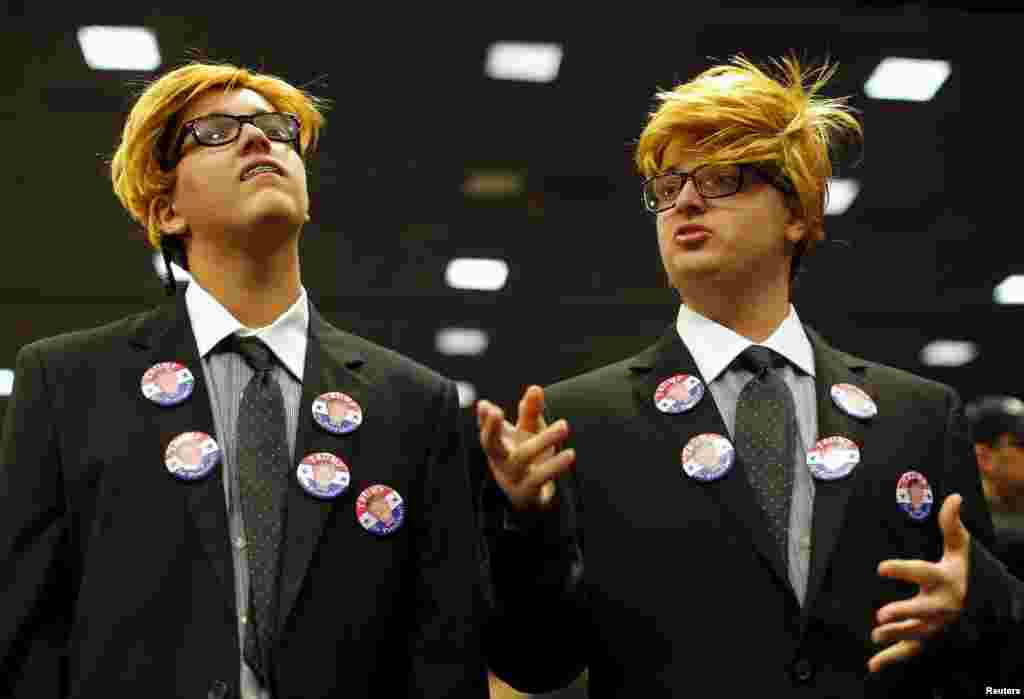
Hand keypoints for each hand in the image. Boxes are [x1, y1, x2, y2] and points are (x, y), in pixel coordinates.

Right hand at [477, 385, 575, 511]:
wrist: (531, 504)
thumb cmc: (528, 460)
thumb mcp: (528, 434)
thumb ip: (531, 411)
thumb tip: (535, 388)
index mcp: (497, 446)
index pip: (487, 429)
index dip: (484, 419)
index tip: (485, 406)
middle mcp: (501, 462)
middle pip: (491, 445)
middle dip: (491, 428)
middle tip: (496, 411)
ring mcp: (513, 479)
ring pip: (523, 457)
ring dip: (543, 440)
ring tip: (564, 425)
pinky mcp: (530, 493)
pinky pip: (540, 478)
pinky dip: (555, 466)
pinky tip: (570, 454)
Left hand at [868, 493, 969, 672]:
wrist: (980, 600)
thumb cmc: (962, 568)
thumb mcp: (959, 546)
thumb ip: (951, 523)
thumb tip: (954, 497)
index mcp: (945, 578)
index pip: (923, 572)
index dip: (902, 569)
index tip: (881, 566)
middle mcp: (942, 604)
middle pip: (923, 610)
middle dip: (903, 613)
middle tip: (881, 615)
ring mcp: (936, 624)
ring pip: (916, 632)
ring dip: (896, 634)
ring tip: (876, 633)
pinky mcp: (929, 636)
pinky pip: (911, 650)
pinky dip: (892, 659)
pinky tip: (872, 665)